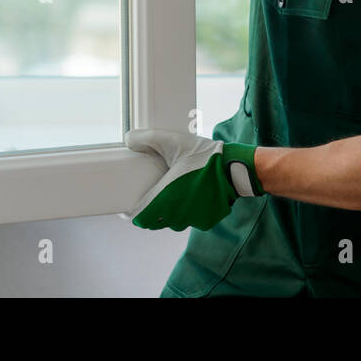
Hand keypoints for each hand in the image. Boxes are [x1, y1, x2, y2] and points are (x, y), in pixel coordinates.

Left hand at [124, 128, 263, 230]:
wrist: (234, 167)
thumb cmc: (203, 155)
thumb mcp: (172, 141)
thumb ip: (147, 138)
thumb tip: (128, 139)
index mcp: (166, 198)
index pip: (139, 217)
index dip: (130, 214)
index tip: (126, 209)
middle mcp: (177, 214)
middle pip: (154, 221)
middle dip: (148, 213)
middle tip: (147, 198)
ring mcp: (193, 220)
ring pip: (172, 222)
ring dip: (167, 214)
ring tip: (167, 197)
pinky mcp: (206, 221)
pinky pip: (190, 221)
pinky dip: (185, 213)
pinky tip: (187, 199)